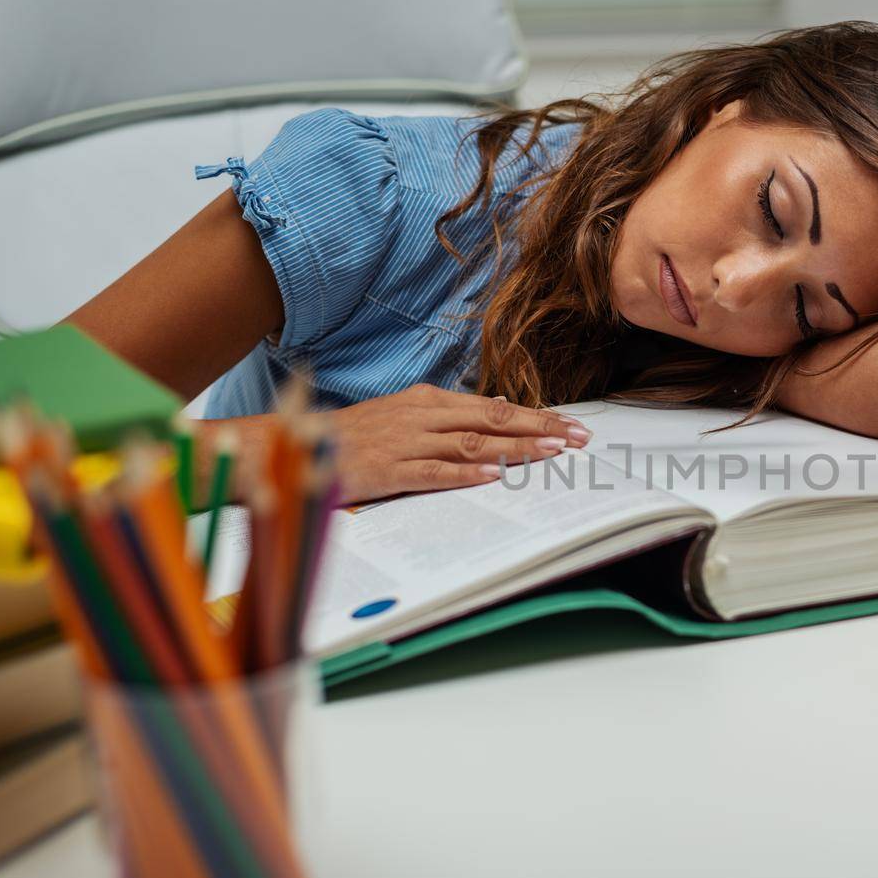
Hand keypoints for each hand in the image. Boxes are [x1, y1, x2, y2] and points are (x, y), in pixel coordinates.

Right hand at [323, 384, 589, 502]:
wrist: (298, 443)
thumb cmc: (357, 435)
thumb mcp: (405, 417)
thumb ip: (446, 421)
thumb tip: (492, 424)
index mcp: (430, 400)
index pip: (495, 407)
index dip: (536, 417)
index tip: (571, 425)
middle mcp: (423, 415)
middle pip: (493, 421)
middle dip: (541, 429)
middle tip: (579, 438)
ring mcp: (406, 441)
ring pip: (472, 444)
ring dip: (516, 450)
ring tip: (552, 454)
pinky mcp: (389, 469)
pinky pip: (433, 472)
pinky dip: (465, 474)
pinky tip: (494, 477)